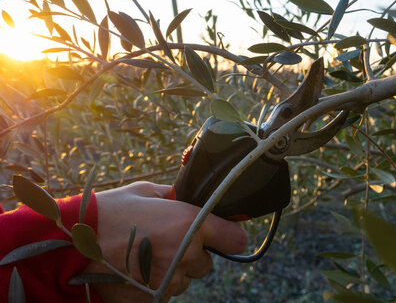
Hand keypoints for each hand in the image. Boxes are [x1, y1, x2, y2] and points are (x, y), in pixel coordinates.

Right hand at [83, 181, 247, 301]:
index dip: (229, 235)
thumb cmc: (110, 212)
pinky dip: (156, 284)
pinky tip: (136, 270)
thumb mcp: (146, 192)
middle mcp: (186, 255)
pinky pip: (166, 292)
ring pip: (186, 279)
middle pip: (207, 262)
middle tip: (167, 241)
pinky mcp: (153, 300)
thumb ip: (176, 196)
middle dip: (193, 253)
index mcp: (190, 224)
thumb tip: (191, 198)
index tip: (221, 233)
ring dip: (174, 270)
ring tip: (145, 255)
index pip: (236, 239)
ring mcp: (170, 281)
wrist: (71, 244)